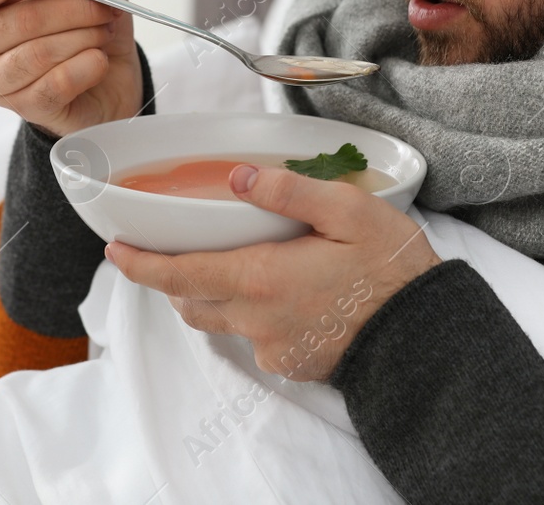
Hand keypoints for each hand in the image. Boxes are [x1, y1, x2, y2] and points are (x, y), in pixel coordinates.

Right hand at [0, 0, 141, 136]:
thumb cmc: (86, 21)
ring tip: (103, 33)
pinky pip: (57, 84)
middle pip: (21, 20)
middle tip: (105, 8)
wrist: (111, 74)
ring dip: (85, 38)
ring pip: (40, 54)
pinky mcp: (23, 108)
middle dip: (76, 10)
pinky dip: (88, 66)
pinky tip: (99, 59)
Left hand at [106, 165, 440, 380]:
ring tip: (230, 261)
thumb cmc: (393, 269)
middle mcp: (257, 320)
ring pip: (222, 319)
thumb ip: (291, 193)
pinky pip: (256, 336)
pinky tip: (287, 290)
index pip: (180, 275)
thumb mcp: (349, 212)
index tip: (116, 250)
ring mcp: (272, 348)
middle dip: (174, 276)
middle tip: (172, 246)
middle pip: (192, 300)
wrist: (427, 338)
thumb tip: (238, 179)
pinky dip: (254, 312)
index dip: (141, 264)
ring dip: (213, 293)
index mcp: (262, 278)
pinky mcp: (292, 364)